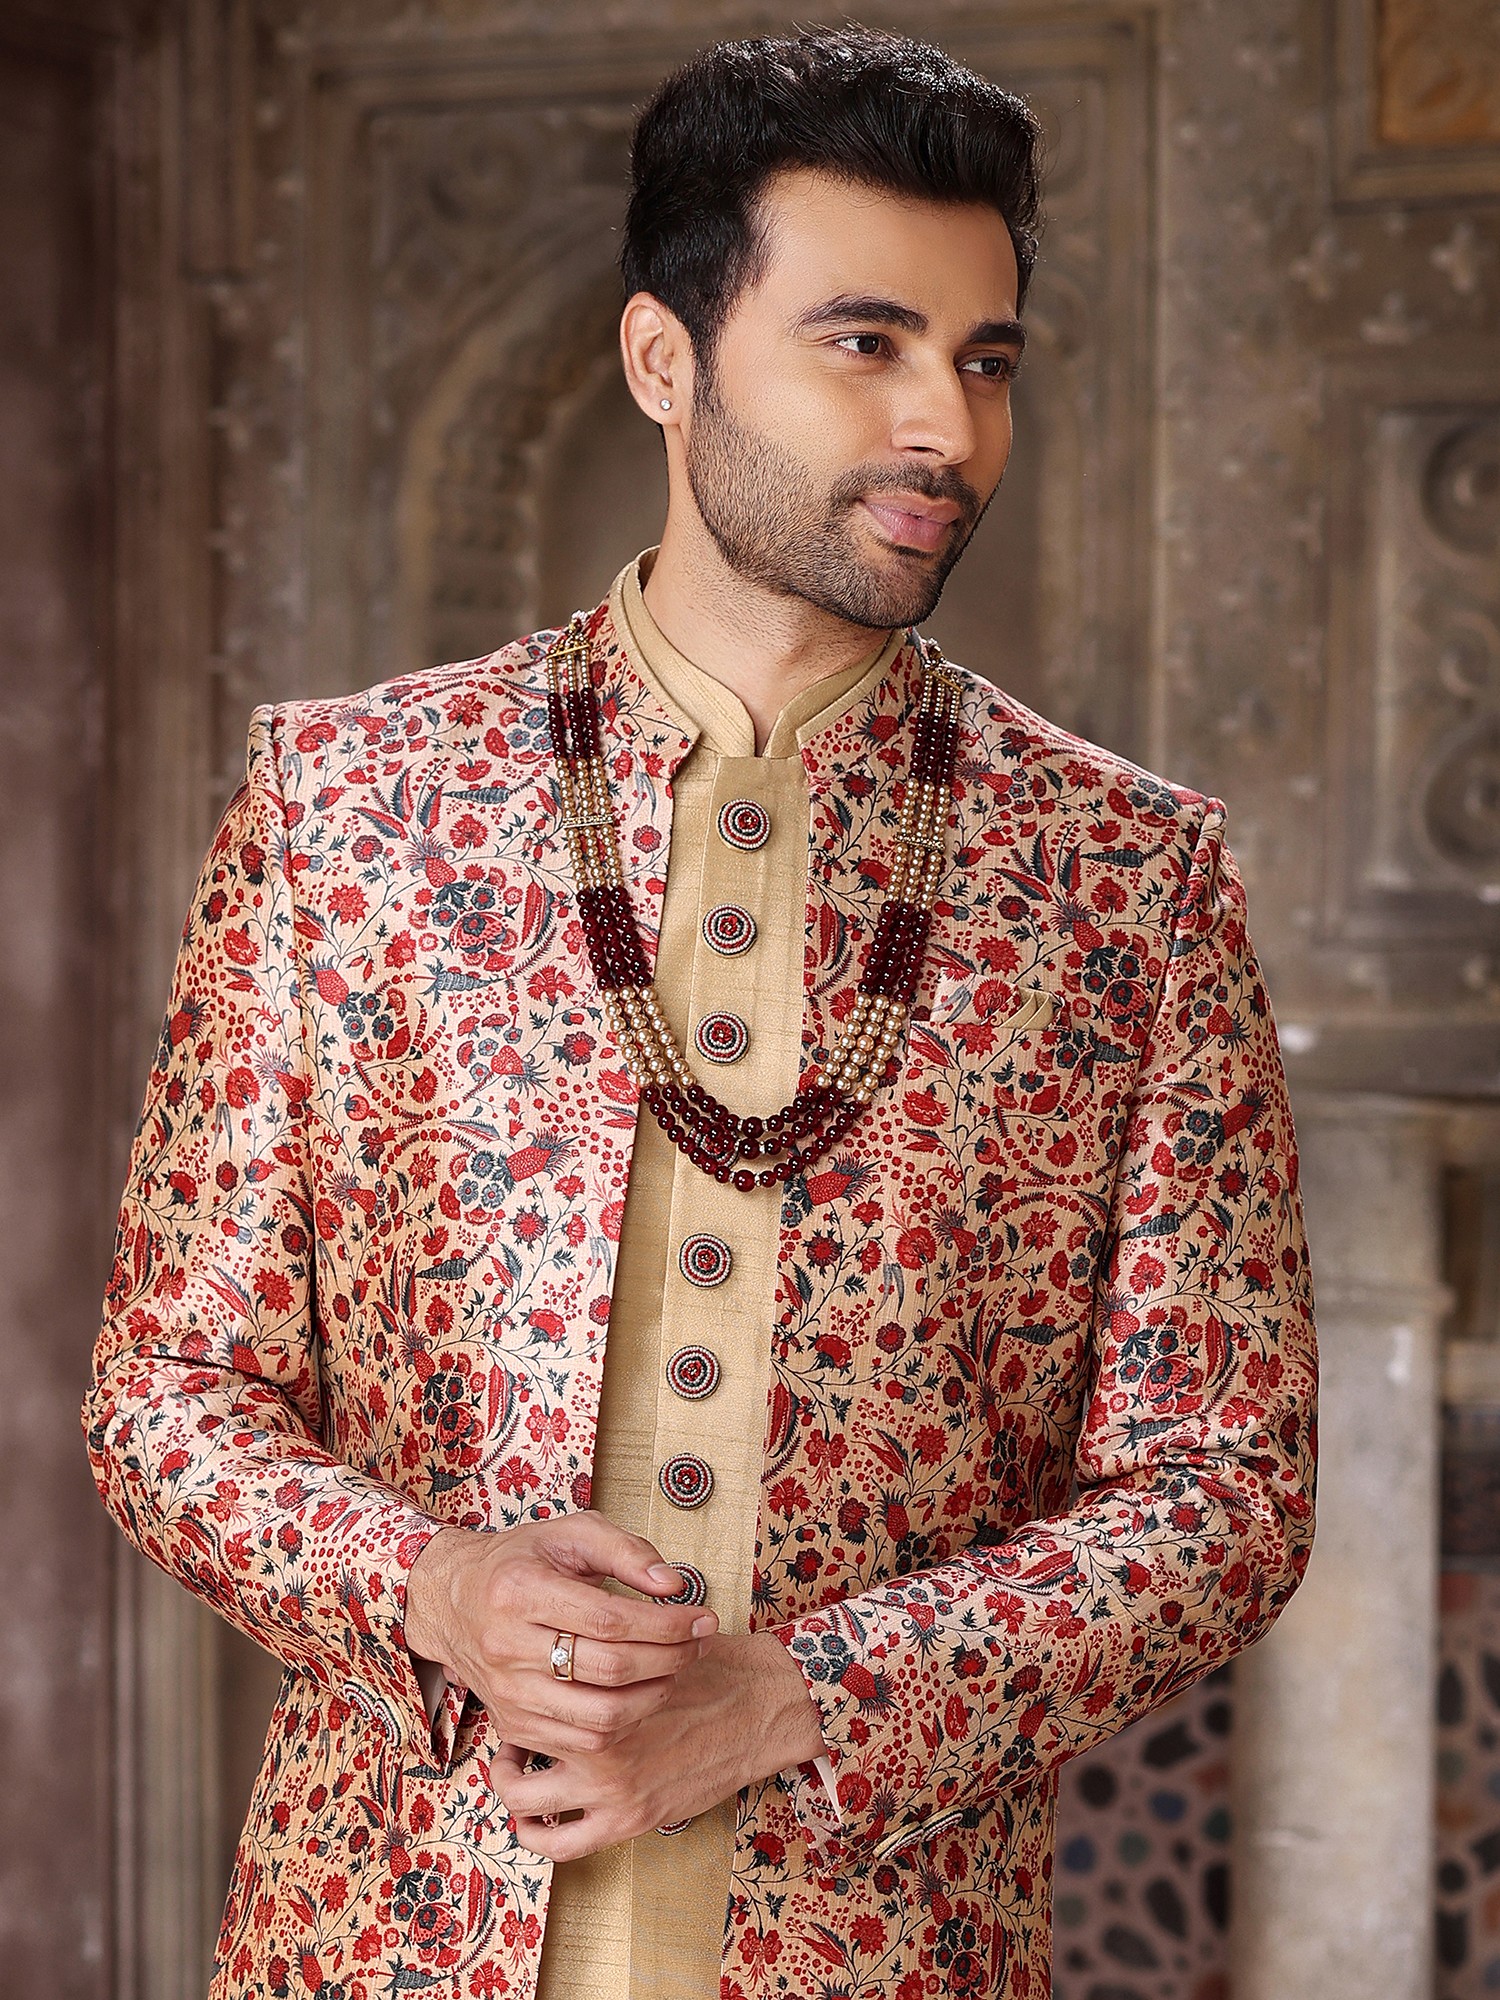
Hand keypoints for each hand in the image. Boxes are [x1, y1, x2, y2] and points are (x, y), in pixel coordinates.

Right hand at [404, 1513, 716, 1758]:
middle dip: (670, 1659)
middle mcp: (507, 1646)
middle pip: (609, 1670)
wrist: (452, 1600)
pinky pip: (581, 1741)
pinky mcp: (512, 1724)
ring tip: (677, 1670)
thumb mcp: (569, 1533)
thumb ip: (625, 1551)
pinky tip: (642, 1694)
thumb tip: (674, 1584)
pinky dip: (623, 1725)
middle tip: (700, 1643)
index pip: (610, 1620)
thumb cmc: (521, 1561)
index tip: (703, 1617)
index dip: (666, 1624)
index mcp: (519, 1590)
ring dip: (653, 1697)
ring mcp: (507, 1692)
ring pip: (598, 1717)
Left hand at [488, 1630, 826, 1859]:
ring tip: (521, 1769)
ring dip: (513, 1784)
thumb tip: (566, 1631)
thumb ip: (607, 1645)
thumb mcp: (652, 1641)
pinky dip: (539, 1833)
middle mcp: (595, 1742)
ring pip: (523, 1800)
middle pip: (514, 1743)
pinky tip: (542, 1814)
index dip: (520, 1688)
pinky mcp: (628, 1821)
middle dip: (507, 1737)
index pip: (529, 1693)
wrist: (760, 1707)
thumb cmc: (709, 1667)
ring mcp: (610, 1788)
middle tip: (515, 1730)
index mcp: (599, 1689)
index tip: (525, 1686)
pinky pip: (560, 1844)